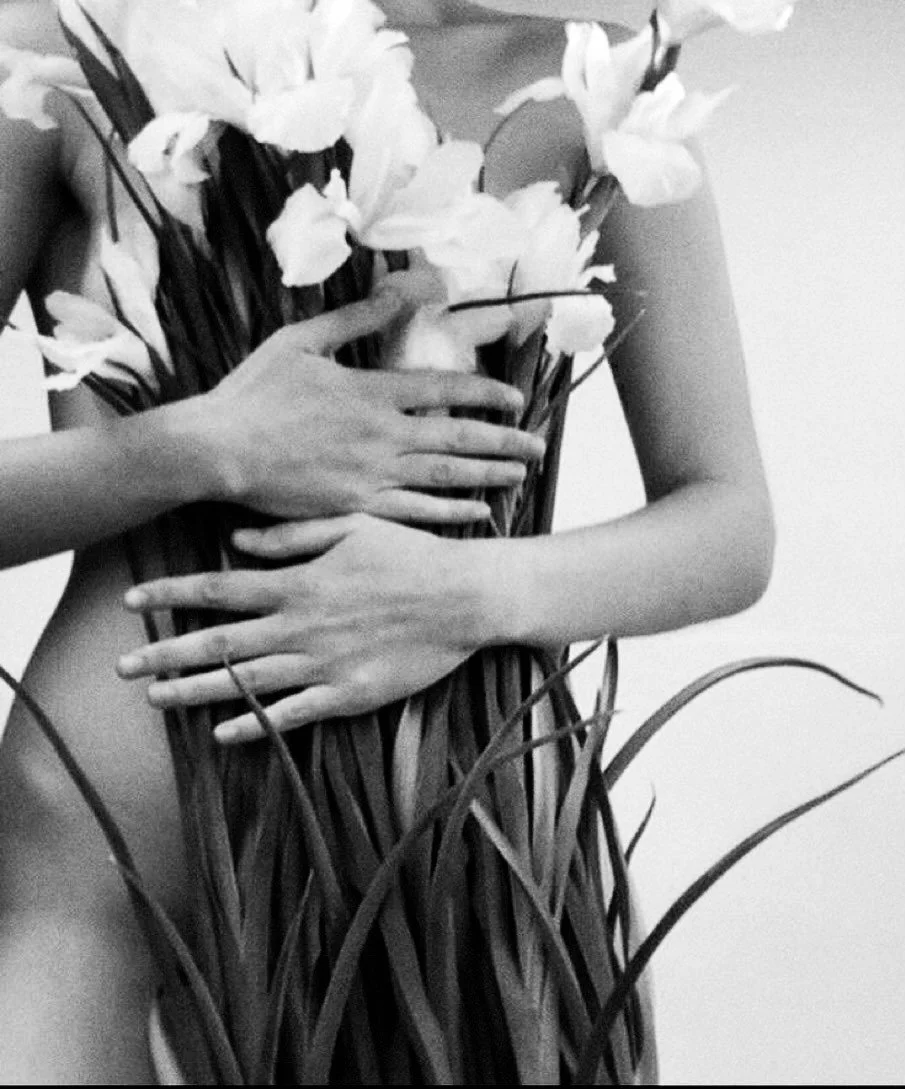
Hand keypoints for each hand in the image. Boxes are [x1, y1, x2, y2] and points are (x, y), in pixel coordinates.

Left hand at [117, 515, 490, 741]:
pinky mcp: (349, 695)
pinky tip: (221, 734)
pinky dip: (255, 725)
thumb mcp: (352, 527)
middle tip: (119, 667)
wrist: (466, 597)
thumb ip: (292, 536)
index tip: (130, 601)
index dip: (170, 594)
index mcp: (298, 582)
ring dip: (195, 692)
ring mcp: (323, 664)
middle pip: (219, 643)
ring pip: (245, 683)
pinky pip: (292, 714)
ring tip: (154, 700)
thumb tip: (235, 542)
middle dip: (165, 653)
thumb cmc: (411, 554)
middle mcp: (301, 625)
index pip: (218, 589)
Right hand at [188, 289, 543, 523]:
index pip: (446, 391)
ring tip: (520, 476)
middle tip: (538, 447)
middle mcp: (383, 435)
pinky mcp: (355, 506)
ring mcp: (371, 475)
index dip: (487, 395)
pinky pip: (415, 512)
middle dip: (504, 441)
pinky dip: (449, 512)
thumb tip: (402, 287)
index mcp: (372, 392)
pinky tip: (477, 511)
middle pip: (459, 438)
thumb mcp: (304, 341)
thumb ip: (358, 318)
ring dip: (488, 475)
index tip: (517, 401)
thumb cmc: (254, 393)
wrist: (217, 451)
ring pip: (445, 476)